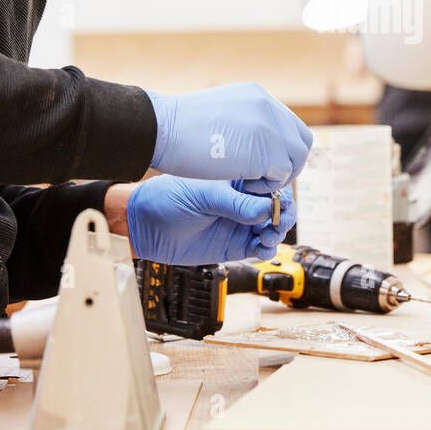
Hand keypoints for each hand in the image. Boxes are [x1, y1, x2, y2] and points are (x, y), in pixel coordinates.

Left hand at [125, 175, 295, 264]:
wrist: (145, 224)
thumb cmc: (169, 198)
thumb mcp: (204, 195)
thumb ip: (236, 204)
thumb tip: (268, 209)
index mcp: (239, 180)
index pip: (271, 184)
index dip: (280, 193)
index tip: (279, 201)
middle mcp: (243, 201)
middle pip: (278, 207)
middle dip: (285, 215)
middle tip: (279, 222)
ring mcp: (240, 223)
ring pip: (272, 228)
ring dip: (278, 233)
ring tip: (267, 236)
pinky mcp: (234, 245)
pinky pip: (260, 248)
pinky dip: (267, 249)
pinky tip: (262, 247)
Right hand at [147, 83, 312, 194]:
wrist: (158, 128)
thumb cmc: (176, 127)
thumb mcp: (219, 112)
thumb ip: (243, 121)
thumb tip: (252, 139)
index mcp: (258, 96)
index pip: (290, 126)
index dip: (283, 149)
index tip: (265, 165)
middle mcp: (269, 108)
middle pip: (301, 142)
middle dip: (288, 164)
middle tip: (264, 180)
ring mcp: (269, 129)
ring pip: (294, 161)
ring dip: (276, 177)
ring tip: (248, 184)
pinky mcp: (264, 153)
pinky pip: (281, 176)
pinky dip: (266, 187)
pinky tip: (242, 187)